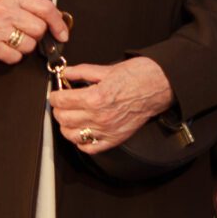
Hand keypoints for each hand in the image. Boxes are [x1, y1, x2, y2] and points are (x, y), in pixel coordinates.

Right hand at [0, 0, 68, 62]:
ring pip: (29, 45)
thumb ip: (31, 7)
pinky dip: (13, 56)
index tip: (63, 33)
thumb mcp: (8, 0)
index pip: (46, 8)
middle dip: (36, 35)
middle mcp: (5, 10)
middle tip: (24, 32)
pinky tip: (4, 47)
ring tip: (12, 39)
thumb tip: (59, 20)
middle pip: (39, 29)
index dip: (58, 23)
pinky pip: (15, 57)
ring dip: (25, 47)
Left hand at [48, 56, 173, 154]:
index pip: (61, 101)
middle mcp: (99, 117)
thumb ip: (83, 72)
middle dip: (58, 109)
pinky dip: (81, 142)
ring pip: (72, 135)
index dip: (55, 96)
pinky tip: (82, 131)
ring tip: (70, 117)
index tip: (57, 94)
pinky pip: (89, 148)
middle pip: (63, 118)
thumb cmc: (140, 76)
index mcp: (95, 98)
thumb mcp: (108, 69)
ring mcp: (106, 130)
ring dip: (66, 126)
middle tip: (63, 102)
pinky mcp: (115, 138)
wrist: (161, 85)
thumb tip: (67, 73)